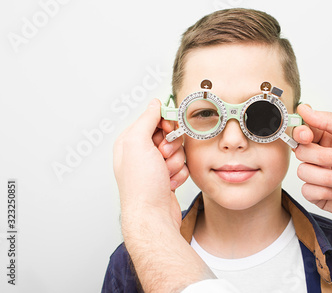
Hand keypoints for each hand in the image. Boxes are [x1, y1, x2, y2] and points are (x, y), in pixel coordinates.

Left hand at [113, 99, 187, 229]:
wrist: (153, 216)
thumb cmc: (141, 185)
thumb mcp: (138, 144)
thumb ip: (146, 119)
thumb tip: (155, 104)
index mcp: (129, 141)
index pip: (153, 119)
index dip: (165, 123)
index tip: (168, 130)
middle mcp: (140, 153)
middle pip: (169, 134)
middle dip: (171, 146)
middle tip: (163, 156)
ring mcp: (153, 166)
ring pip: (178, 151)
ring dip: (176, 162)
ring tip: (165, 174)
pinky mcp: (165, 177)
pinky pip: (181, 166)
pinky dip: (179, 174)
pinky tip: (169, 183)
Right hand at [293, 104, 331, 224]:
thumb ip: (330, 120)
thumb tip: (305, 109)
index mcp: (329, 137)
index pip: (303, 129)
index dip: (300, 132)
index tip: (307, 136)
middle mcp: (321, 155)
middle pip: (300, 150)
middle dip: (323, 156)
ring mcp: (318, 175)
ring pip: (302, 171)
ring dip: (328, 177)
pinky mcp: (318, 194)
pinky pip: (307, 191)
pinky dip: (326, 191)